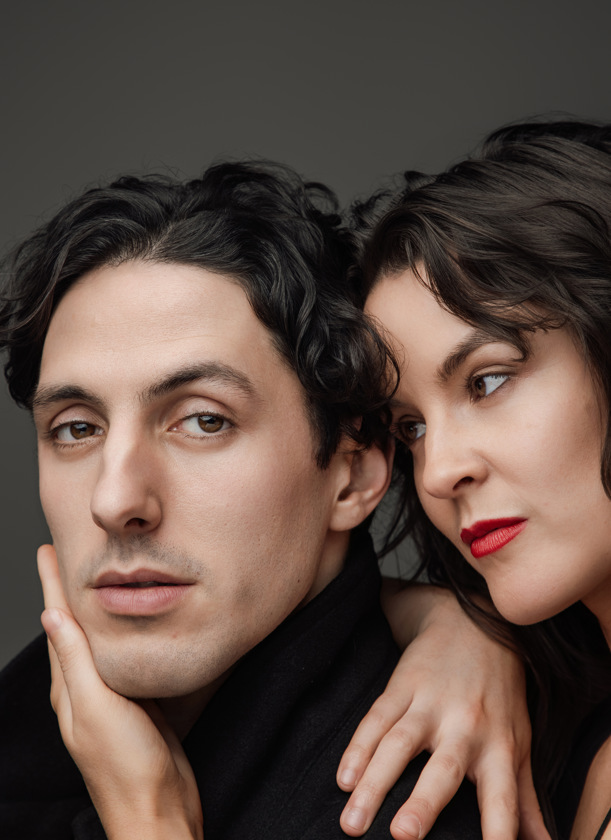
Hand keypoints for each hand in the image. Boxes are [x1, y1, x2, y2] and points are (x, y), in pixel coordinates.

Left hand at [38, 544, 203, 839]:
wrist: (158, 810)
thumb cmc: (126, 766)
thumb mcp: (97, 707)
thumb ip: (77, 661)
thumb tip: (52, 614)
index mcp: (69, 687)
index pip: (57, 623)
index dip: (52, 584)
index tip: (47, 550)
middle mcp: (84, 689)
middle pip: (72, 628)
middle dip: (66, 590)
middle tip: (64, 555)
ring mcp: (109, 697)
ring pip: (97, 640)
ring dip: (92, 608)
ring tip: (95, 581)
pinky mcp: (135, 704)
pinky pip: (121, 657)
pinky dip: (118, 633)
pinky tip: (127, 627)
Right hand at [337, 584, 549, 839]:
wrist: (474, 625)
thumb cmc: (499, 695)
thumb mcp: (520, 741)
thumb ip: (524, 798)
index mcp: (500, 746)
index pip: (502, 797)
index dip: (499, 828)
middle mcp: (465, 726)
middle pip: (443, 770)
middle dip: (423, 803)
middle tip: (402, 836)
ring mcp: (430, 704)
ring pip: (397, 745)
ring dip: (373, 783)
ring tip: (352, 822)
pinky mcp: (402, 685)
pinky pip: (376, 718)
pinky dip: (357, 748)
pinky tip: (343, 777)